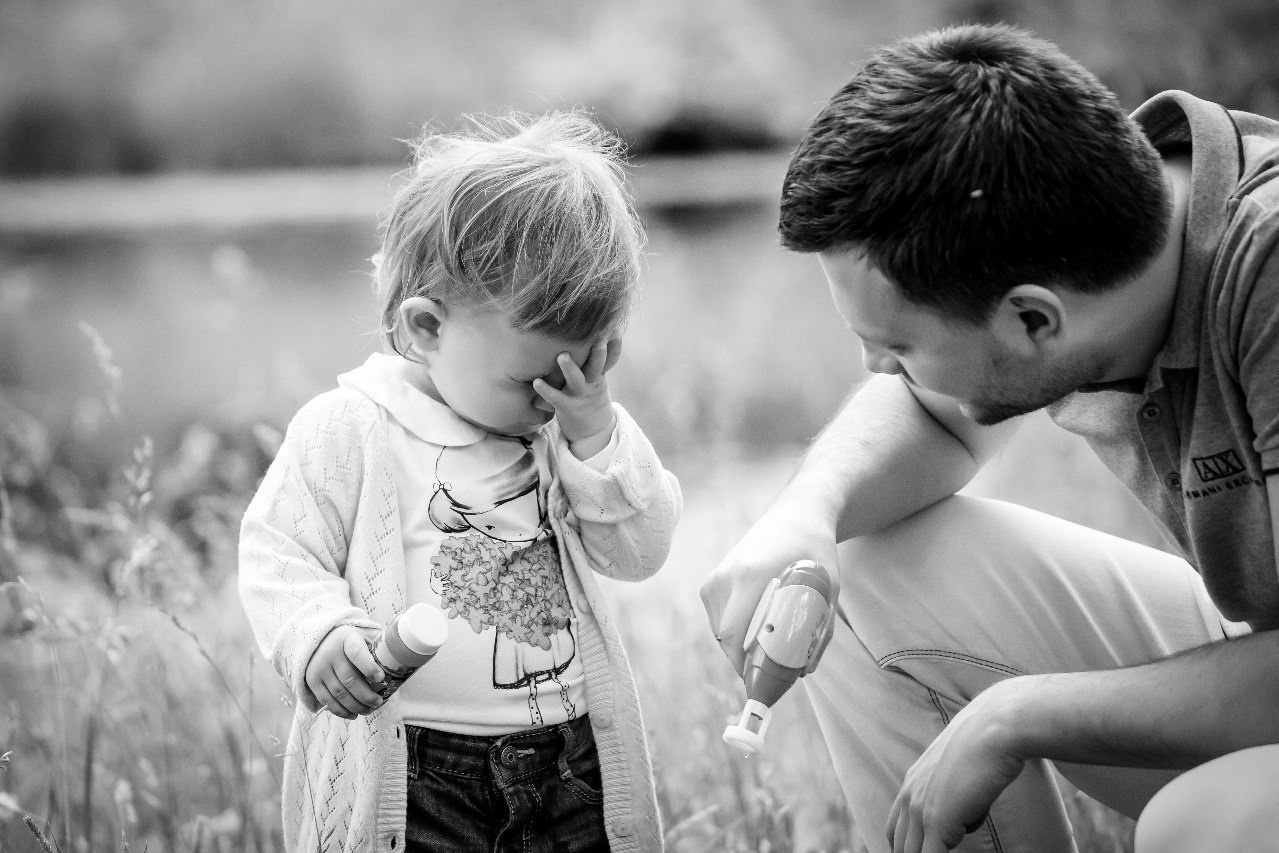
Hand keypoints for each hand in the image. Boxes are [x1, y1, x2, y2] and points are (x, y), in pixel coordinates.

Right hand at [304, 625, 385, 719]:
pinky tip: (354, 714)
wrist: (319, 639)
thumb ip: (379, 645)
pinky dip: (341, 711)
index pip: (357, 653)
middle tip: (378, 702)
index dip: (369, 667)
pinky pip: (327, 700)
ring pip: (339, 693)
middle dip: (366, 695)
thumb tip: (405, 657)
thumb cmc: (350, 640)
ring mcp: (320, 668)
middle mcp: (331, 653)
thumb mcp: (363, 635)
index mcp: (347, 639)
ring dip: (356, 706)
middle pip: (349, 679)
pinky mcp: (312, 681)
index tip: (381, 678)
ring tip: (369, 710)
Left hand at [533, 338, 620, 457]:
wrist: (592, 432)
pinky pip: (556, 398)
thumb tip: (591, 337)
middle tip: (598, 337)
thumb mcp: (597, 380)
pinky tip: (536, 382)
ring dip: (569, 368)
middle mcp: (591, 383)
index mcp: (599, 375)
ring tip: (562, 356)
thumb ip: (593, 361)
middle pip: (597, 366)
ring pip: (576, 380)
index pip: (611, 359)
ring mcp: (579, 395)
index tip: (616, 330)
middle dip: (598, 353)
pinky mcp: (566, 407)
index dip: (615, 346)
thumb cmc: (590, 399)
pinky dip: (546, 390)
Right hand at [699, 494, 840, 674]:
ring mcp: (716, 577)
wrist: (794, 516)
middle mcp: (727, 576)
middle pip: (726, 637)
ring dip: (739, 646)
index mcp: (752, 576)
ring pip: (720, 630)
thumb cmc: (814, 550)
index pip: (734, 632)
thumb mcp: (830, 587)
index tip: (760, 681)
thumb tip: (804, 669)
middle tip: (770, 672)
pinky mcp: (712, 581)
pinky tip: (756, 628)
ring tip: (767, 649)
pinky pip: (718, 619)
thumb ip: (821, 629)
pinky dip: (734, 631)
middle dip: (744, 661)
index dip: (743, 664)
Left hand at [888, 680, 1028, 852]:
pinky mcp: (938, 822)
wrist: (994, 729)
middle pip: (899, 844)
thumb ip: (962, 802)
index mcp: (912, 783)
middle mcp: (910, 796)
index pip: (897, 828)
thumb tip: (966, 824)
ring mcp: (921, 810)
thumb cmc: (988, 747)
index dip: (906, 846)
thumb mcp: (966, 775)